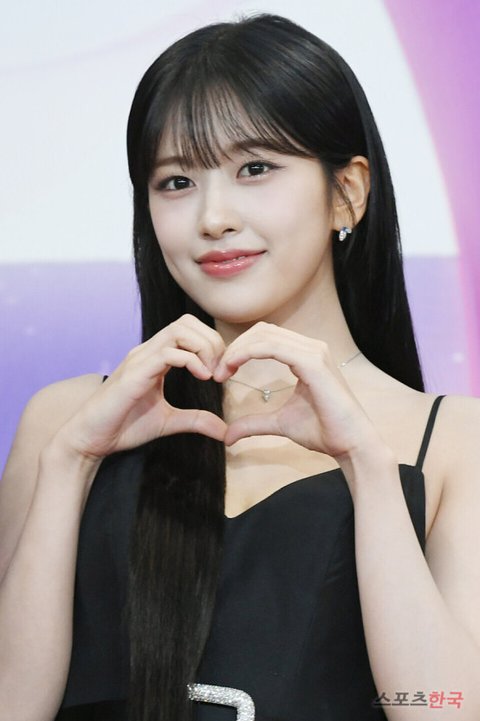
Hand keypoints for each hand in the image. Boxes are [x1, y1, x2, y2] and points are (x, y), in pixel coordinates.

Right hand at [54, 315, 226, 459]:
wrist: (91, 439)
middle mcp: (147, 352)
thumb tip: (225, 430)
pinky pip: (167, 353)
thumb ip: (196, 420)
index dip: (212, 344)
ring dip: (204, 348)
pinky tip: (202, 378)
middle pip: (187, 322)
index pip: (189, 329)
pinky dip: (191, 361)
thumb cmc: (123, 426)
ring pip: (179, 330)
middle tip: (221, 370)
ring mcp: (139, 360)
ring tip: (212, 374)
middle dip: (212, 341)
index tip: (223, 371)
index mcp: (155, 357)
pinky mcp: (134, 374)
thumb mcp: (169, 421)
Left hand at [214, 322, 377, 458]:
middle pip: (262, 331)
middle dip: (234, 347)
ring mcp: (314, 352)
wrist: (351, 444)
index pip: (266, 338)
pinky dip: (247, 353)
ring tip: (221, 371)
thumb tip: (227, 436)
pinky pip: (272, 347)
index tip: (220, 372)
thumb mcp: (279, 423)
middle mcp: (311, 348)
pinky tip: (232, 367)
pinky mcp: (313, 362)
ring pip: (265, 335)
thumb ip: (254, 423)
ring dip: (237, 350)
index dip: (239, 349)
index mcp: (306, 356)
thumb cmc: (324, 431)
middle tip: (216, 371)